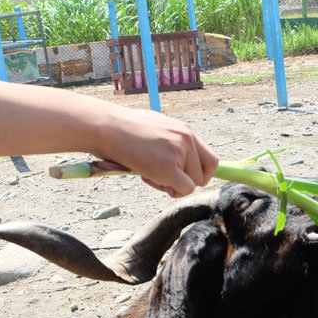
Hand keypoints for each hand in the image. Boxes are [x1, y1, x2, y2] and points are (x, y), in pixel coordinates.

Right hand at [92, 105, 217, 196]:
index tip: (187, 179)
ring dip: (171, 185)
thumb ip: (172, 143)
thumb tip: (179, 163)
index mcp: (185, 130)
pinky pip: (183, 190)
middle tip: (163, 177)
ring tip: (149, 171)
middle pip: (204, 175)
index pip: (211, 160)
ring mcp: (178, 152)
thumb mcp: (156, 129)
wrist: (106, 126)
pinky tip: (149, 177)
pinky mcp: (167, 167)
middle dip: (185, 182)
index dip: (200, 174)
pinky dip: (169, 190)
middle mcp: (186, 139)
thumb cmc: (123, 129)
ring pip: (191, 184)